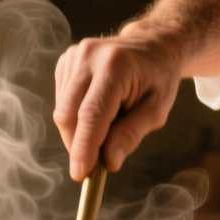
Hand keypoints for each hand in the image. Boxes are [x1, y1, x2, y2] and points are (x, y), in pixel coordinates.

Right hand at [53, 0, 219, 178]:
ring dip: (78, 131)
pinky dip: (75, 117)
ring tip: (109, 125)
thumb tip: (109, 162)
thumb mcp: (156, 109)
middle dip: (78, 145)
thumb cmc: (158, 78)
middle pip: (69, 114)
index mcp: (115, 66)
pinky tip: (98, 111)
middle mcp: (88, 56)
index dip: (83, 147)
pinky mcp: (65, 61)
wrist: (152, 45)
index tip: (79, 174)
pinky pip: (62, 101)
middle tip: (95, 165)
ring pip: (62, 110)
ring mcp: (73, 56)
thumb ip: (131, 134)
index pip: (92, 114)